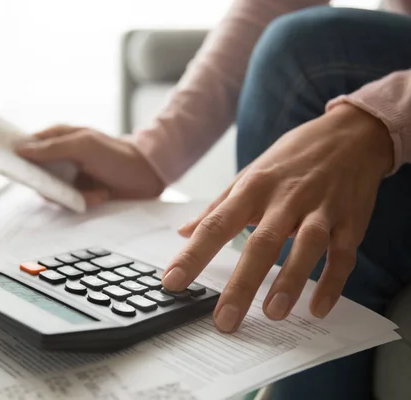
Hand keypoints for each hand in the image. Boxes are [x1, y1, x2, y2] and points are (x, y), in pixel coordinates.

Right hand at [16, 125, 164, 206]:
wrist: (147, 175)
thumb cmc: (116, 154)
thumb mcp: (83, 146)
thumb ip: (51, 148)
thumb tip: (21, 150)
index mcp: (59, 137)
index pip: (27, 145)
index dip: (16, 155)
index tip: (9, 166)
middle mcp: (60, 157)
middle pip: (36, 174)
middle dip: (51, 186)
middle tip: (68, 189)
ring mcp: (69, 176)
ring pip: (52, 193)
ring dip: (73, 195)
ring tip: (95, 191)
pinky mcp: (79, 192)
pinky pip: (68, 202)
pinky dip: (84, 201)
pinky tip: (101, 195)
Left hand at [162, 104, 392, 331]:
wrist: (350, 134)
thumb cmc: (291, 158)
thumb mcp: (249, 175)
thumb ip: (217, 207)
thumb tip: (183, 231)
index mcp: (253, 188)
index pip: (216, 224)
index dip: (193, 254)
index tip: (172, 281)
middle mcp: (285, 198)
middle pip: (261, 243)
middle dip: (242, 284)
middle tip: (225, 319)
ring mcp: (321, 209)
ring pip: (307, 246)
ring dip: (290, 281)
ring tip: (273, 313)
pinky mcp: (350, 221)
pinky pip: (342, 255)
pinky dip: (333, 283)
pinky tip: (318, 308)